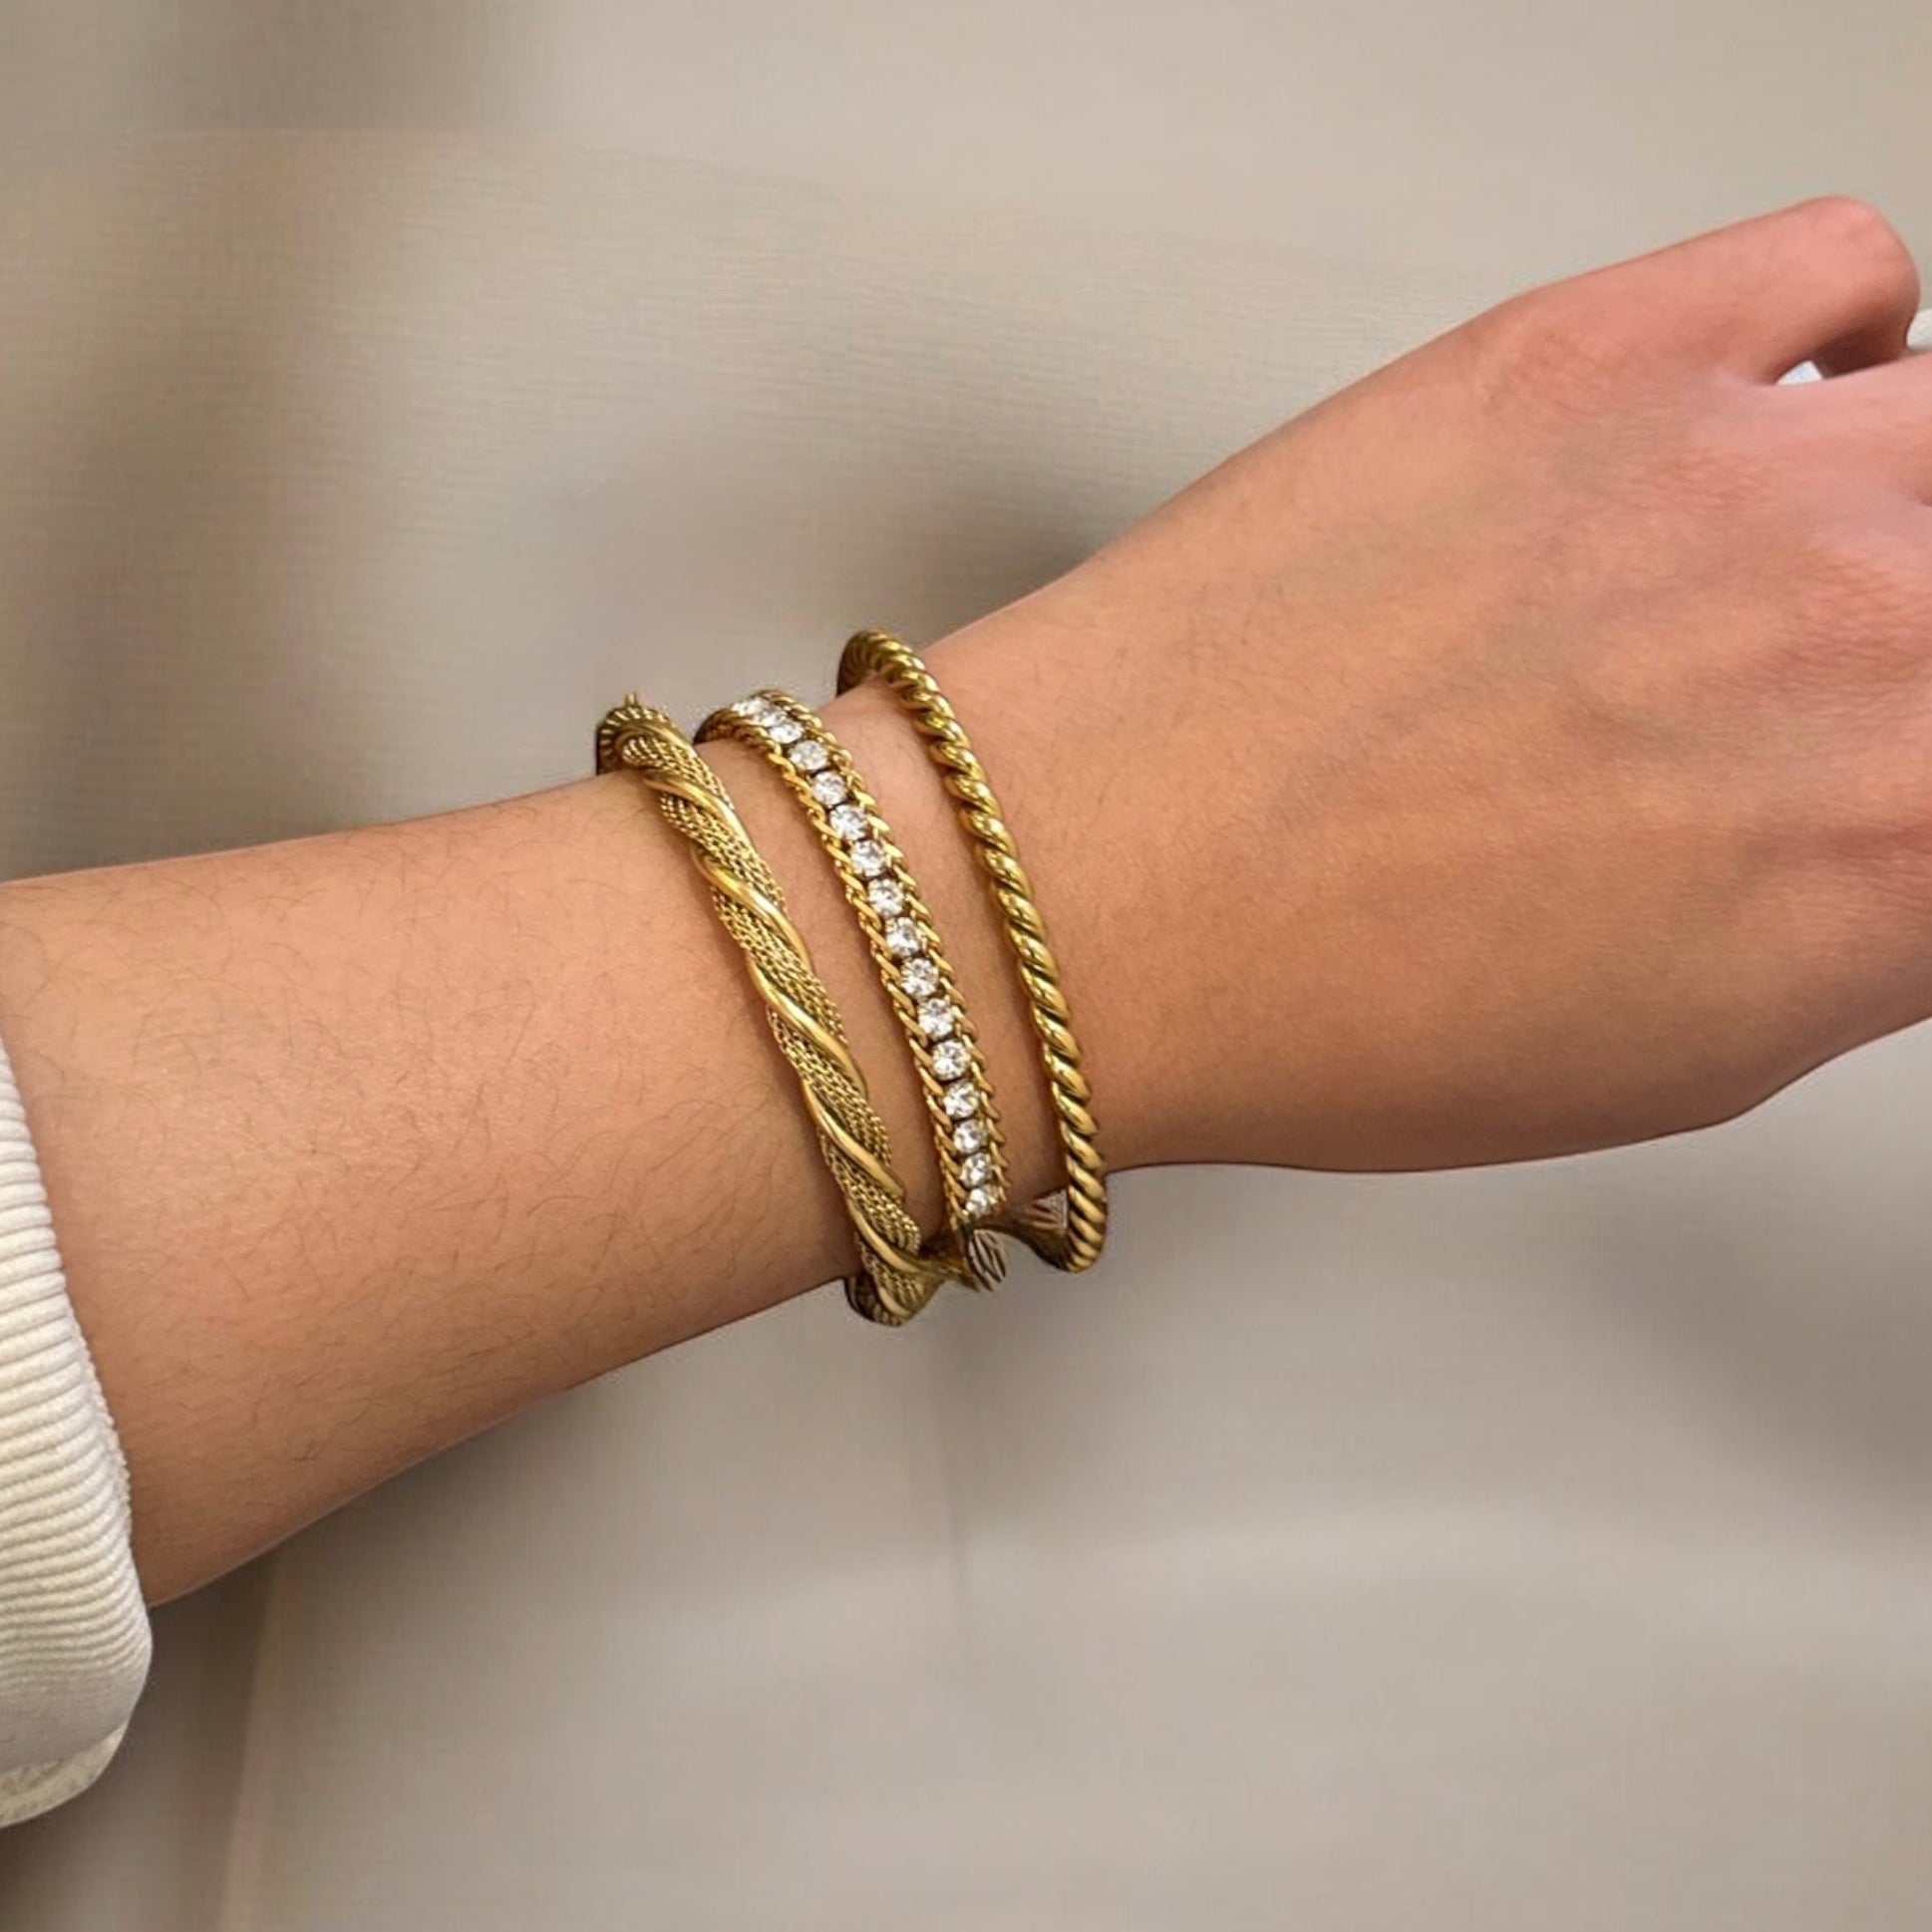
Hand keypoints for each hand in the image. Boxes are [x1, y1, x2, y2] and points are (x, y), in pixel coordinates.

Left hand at [925, 198, 1931, 1172]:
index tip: (1888, 768)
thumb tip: (1909, 832)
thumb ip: (1862, 921)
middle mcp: (1869, 639)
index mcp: (1903, 856)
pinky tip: (1733, 428)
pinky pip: (1838, 268)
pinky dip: (1827, 339)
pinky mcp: (1595, 349)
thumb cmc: (1320, 1009)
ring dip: (1890, 504)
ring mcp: (1735, 468)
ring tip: (1769, 575)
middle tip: (1806, 689)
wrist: (1090, 890)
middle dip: (1909, 648)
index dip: (1930, 776)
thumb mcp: (1673, 1057)